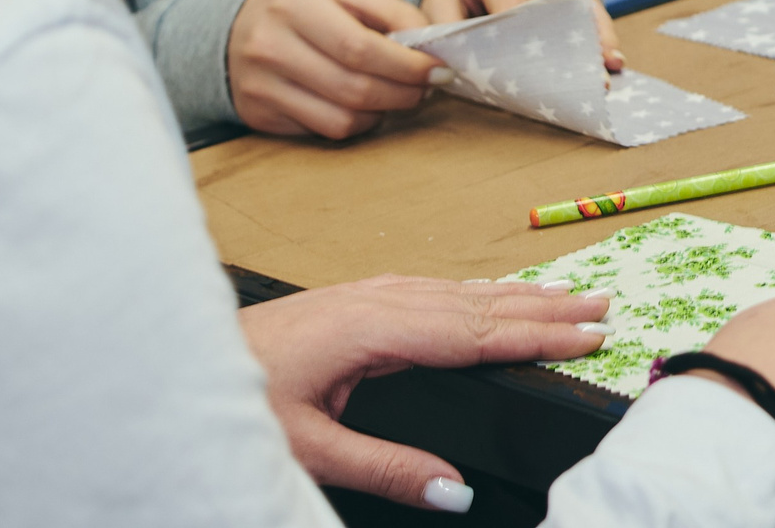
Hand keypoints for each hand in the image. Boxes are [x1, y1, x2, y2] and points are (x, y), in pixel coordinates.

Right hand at [229, 0, 441, 139]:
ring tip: (400, 96)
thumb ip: (392, 11)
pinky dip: (357, 123)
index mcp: (295, 6)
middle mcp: (270, 47)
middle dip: (403, 93)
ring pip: (341, 118)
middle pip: (354, 88)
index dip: (407, 65)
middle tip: (426, 89)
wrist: (235, 27)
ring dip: (384, 112)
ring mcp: (260, 85)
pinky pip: (323, 130)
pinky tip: (367, 106)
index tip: (439, 70)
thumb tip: (430, 43)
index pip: (360, 48)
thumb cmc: (306, 7)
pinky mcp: (258, 114)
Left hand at [241, 276, 612, 510]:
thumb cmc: (227, 399)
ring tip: (571, 294)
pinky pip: (434, 288)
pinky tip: (493, 294)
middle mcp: (373, 300)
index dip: (539, 334)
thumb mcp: (304, 450)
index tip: (591, 334)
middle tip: (605, 306)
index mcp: (369, 329)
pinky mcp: (352, 298)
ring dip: (519, 294)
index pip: (474, 331)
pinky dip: (478, 291)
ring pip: (459, 290)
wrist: (168, 358)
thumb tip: (452, 487)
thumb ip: (385, 468)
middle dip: (546, 306)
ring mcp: (363, 293)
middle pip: (478, 303)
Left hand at [420, 0, 621, 72]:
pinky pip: (592, 8)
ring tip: (608, 70)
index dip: (523, 42)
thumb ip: (442, 30)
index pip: (511, 6)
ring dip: (594, 40)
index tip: (530, 74)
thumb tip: (445, 66)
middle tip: (578, 81)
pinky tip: (612, 58)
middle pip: (551, 10)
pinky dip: (603, 34)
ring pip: (579, 8)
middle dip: (564, 47)